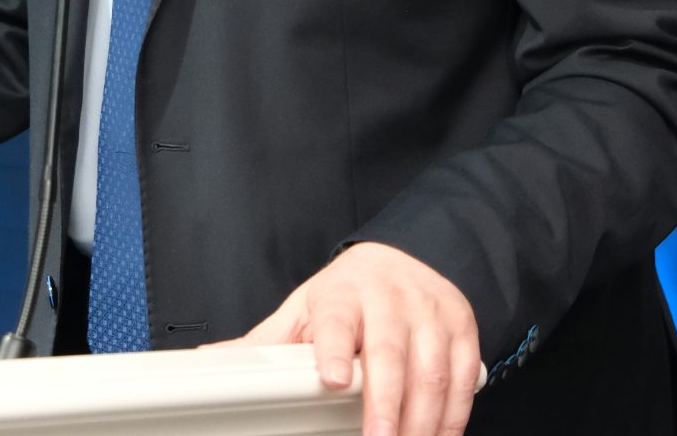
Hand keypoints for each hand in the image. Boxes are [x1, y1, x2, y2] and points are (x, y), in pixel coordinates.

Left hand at [211, 242, 479, 435]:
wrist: (405, 258)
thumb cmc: (348, 295)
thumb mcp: (304, 309)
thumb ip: (267, 342)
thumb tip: (211, 358)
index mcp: (343, 295)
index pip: (338, 320)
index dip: (336, 349)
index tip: (332, 378)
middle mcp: (390, 299)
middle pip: (391, 352)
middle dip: (385, 402)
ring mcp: (430, 312)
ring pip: (433, 369)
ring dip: (424, 418)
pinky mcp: (462, 327)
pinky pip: (465, 375)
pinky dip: (455, 414)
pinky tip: (440, 435)